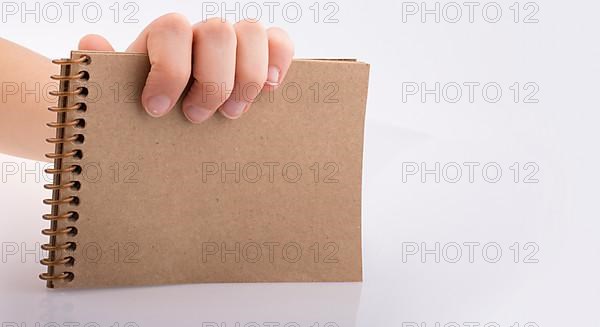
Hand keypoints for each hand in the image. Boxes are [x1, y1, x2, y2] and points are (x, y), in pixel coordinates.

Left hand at [78, 13, 293, 122]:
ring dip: (246, 78)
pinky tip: (268, 91)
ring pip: (253, 33)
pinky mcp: (263, 56)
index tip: (158, 109)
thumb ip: (108, 70)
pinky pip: (280, 43)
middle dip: (212, 82)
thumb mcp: (123, 94)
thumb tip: (92, 42)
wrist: (173, 115)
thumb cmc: (153, 106)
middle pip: (219, 32)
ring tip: (232, 114)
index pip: (174, 29)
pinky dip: (278, 63)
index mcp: (168, 37)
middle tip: (197, 118)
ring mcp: (234, 43)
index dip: (169, 70)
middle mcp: (202, 34)